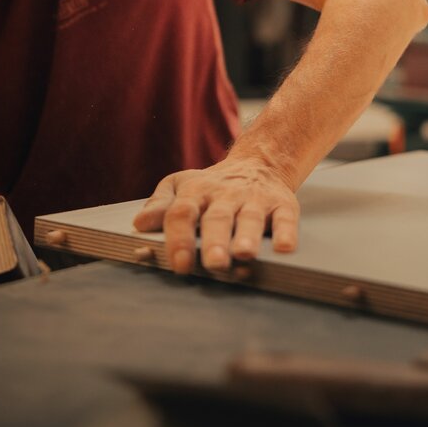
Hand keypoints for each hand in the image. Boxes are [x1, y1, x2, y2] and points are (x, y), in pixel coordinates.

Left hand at [132, 158, 299, 274]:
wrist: (259, 162)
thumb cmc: (213, 185)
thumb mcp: (182, 186)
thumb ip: (160, 205)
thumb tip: (140, 224)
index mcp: (196, 191)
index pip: (182, 213)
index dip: (179, 239)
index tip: (179, 264)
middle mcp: (225, 195)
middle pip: (216, 218)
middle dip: (214, 241)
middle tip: (214, 263)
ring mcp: (255, 199)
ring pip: (250, 218)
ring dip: (247, 236)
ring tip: (244, 254)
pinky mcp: (282, 204)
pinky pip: (286, 218)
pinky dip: (287, 233)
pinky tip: (285, 248)